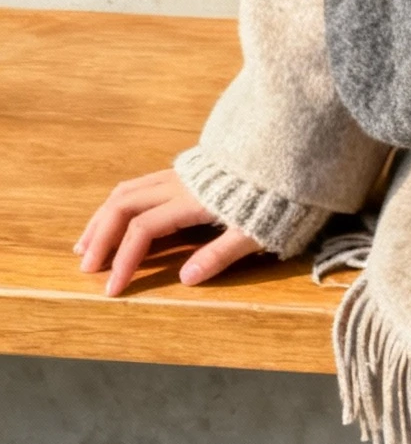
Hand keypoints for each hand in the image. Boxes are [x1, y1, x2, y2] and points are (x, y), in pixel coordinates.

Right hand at [75, 169, 262, 297]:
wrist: (290, 154)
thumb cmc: (278, 198)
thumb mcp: (256, 231)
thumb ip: (221, 253)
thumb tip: (186, 278)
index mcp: (192, 201)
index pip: (144, 230)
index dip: (126, 260)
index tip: (114, 289)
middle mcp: (178, 184)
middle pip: (123, 207)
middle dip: (101, 238)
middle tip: (87, 268)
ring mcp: (178, 175)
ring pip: (126, 192)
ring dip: (103, 219)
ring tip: (87, 245)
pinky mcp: (184, 172)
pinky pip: (139, 185)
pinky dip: (118, 205)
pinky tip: (113, 219)